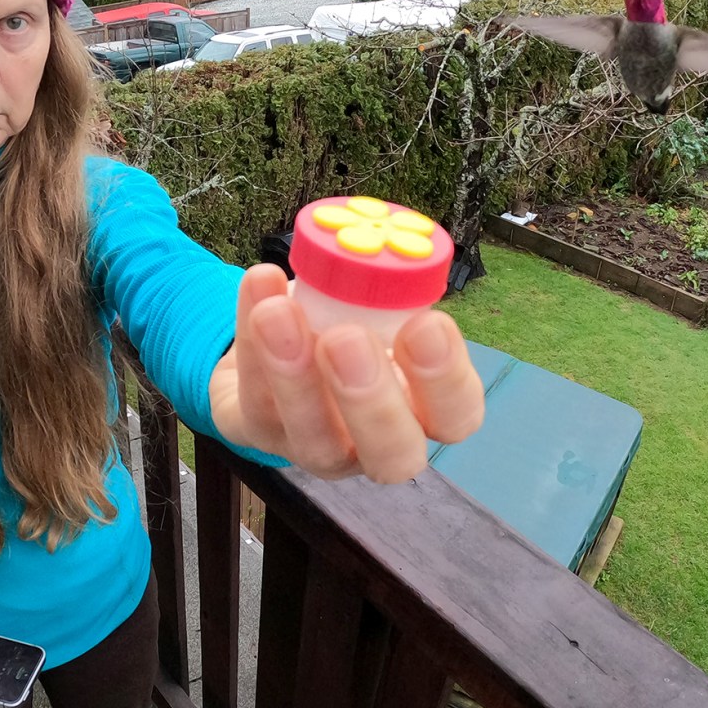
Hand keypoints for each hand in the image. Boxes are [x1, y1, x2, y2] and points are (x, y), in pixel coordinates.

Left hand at [209, 264, 484, 482]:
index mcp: (423, 410)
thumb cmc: (346, 320)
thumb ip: (386, 289)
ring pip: (313, 438)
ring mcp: (316, 448)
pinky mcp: (259, 435)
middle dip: (371, 400)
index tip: (428, 321)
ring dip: (294, 374)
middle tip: (347, 338)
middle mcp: (376, 444)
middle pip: (393, 456)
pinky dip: (249, 342)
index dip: (447, 379)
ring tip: (278, 311)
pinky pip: (253, 400)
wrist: (275, 342)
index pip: (457, 416)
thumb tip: (379, 251)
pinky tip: (258, 288)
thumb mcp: (376, 302)